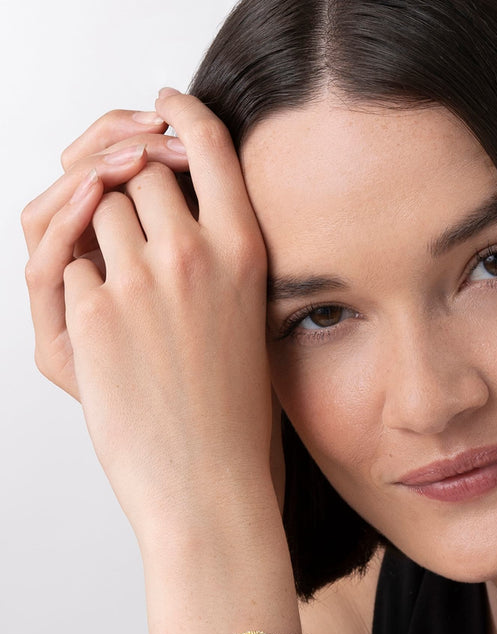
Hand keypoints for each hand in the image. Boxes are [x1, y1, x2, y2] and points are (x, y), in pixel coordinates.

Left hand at [23, 92, 273, 544]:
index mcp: (246, 252)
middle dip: (121, 179)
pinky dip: (72, 275)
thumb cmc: (235, 407)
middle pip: (135, 169)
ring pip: (92, 207)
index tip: (161, 103)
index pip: (208, 143)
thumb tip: (149, 192)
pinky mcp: (91, 315)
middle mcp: (195, 253)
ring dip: (90, 226)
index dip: (179, 109)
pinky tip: (99, 313)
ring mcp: (140, 281)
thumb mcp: (246, 315)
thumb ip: (212, 251)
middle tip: (117, 199)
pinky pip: (64, 258)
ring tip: (107, 265)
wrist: (212, 481)